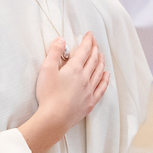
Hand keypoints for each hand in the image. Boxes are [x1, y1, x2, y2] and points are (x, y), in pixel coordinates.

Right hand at [18, 33, 109, 152]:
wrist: (54, 118)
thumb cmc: (48, 94)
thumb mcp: (46, 69)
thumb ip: (54, 52)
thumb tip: (61, 39)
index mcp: (74, 69)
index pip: (84, 51)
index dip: (88, 41)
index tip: (90, 34)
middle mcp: (85, 78)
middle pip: (93, 60)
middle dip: (95, 48)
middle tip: (95, 42)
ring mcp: (89, 90)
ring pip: (99, 72)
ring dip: (101, 61)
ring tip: (101, 55)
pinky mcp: (90, 102)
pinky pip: (101, 88)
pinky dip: (105, 80)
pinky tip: (106, 75)